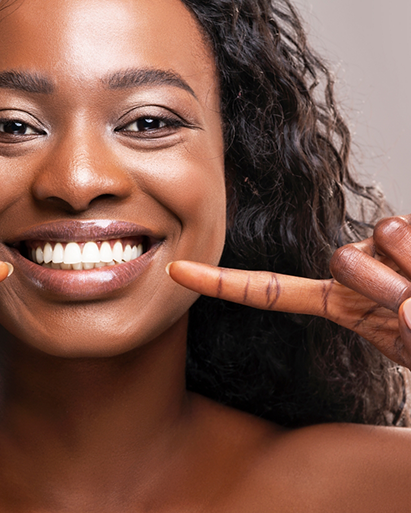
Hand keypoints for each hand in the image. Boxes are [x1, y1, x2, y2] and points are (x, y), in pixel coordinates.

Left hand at [167, 215, 410, 367]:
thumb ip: (401, 328)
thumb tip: (407, 306)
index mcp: (339, 306)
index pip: (269, 291)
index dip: (221, 284)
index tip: (175, 272)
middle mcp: (352, 272)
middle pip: (339, 258)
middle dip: (381, 284)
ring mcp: (378, 250)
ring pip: (377, 238)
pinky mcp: (404, 231)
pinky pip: (404, 232)